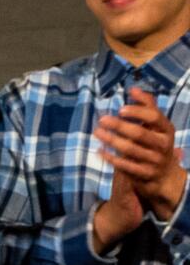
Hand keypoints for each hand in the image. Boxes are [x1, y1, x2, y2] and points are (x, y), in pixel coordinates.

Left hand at [96, 86, 186, 220]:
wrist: (164, 175)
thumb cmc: (156, 143)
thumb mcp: (156, 126)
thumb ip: (146, 107)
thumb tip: (133, 89)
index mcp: (167, 130)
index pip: (155, 117)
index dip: (138, 112)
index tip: (121, 109)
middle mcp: (163, 145)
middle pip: (139, 134)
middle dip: (119, 126)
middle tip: (102, 119)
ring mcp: (154, 160)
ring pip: (130, 149)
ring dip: (111, 140)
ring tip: (97, 132)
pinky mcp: (144, 174)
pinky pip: (124, 165)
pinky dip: (111, 158)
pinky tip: (99, 150)